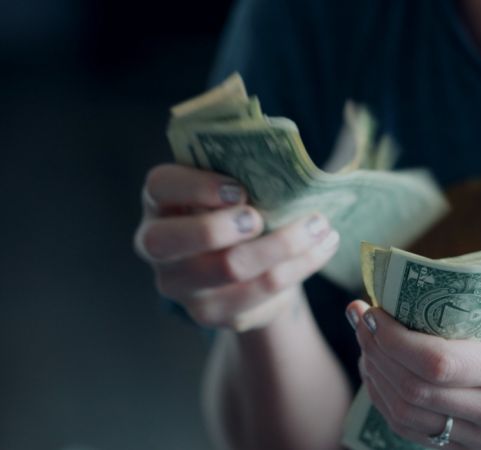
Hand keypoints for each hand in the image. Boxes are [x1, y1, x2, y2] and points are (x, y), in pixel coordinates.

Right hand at [134, 164, 339, 330]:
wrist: (244, 264)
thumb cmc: (236, 209)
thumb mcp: (230, 185)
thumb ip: (241, 170)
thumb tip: (279, 156)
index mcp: (160, 203)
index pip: (160, 187)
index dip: (196, 186)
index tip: (239, 189)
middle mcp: (158, 247)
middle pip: (174, 241)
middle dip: (221, 227)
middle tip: (261, 218)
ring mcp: (182, 286)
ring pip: (230, 269)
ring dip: (283, 245)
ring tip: (319, 226)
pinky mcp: (214, 313)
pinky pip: (261, 294)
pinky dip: (299, 267)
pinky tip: (322, 247)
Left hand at [346, 296, 480, 449]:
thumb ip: (464, 301)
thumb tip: (394, 286)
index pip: (437, 363)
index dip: (392, 339)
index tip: (371, 309)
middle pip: (415, 391)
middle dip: (376, 352)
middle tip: (360, 318)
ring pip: (407, 417)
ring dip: (375, 376)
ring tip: (366, 341)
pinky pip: (415, 431)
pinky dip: (388, 399)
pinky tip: (380, 369)